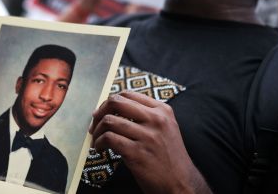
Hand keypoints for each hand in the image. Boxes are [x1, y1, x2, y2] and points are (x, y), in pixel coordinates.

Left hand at [90, 91, 211, 193]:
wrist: (182, 183)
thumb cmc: (168, 157)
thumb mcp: (165, 128)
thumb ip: (146, 116)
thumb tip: (113, 109)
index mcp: (162, 110)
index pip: (128, 94)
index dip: (109, 102)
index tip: (102, 113)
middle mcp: (156, 119)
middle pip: (116, 102)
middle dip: (100, 112)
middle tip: (95, 125)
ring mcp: (147, 135)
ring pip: (109, 120)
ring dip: (97, 131)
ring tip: (97, 140)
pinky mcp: (138, 152)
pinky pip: (109, 139)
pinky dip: (99, 143)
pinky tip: (100, 149)